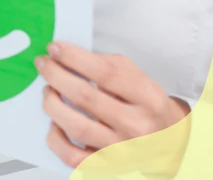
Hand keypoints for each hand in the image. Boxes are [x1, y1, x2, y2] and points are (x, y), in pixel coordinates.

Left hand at [38, 42, 190, 173]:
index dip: (74, 57)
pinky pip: (72, 156)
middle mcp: (136, 125)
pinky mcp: (106, 164)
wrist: (169, 142)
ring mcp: (121, 148)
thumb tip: (68, 56)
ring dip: (52, 104)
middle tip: (43, 64)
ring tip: (48, 91)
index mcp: (147, 97)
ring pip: (76, 127)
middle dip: (56, 76)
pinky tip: (54, 124)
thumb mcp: (138, 78)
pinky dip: (56, 139)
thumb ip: (108, 65)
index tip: (54, 48)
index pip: (106, 72)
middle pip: (86, 97)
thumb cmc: (146, 106)